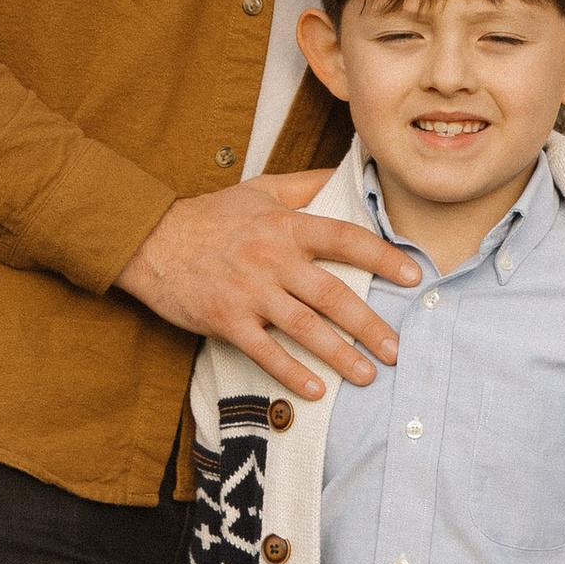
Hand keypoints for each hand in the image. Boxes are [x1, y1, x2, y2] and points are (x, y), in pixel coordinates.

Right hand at [116, 169, 415, 395]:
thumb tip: (348, 172)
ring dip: (339, 355)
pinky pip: (265, 351)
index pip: (345, 238)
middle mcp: (272, 258)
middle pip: (332, 294)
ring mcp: (249, 291)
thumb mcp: (261, 188)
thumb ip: (307, 184)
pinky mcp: (226, 320)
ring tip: (368, 375)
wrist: (151, 240)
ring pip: (304, 327)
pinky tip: (316, 391)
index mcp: (286, 226)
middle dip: (369, 325)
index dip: (382, 256)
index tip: (413, 276)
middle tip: (397, 349)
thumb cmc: (211, 215)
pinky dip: (292, 372)